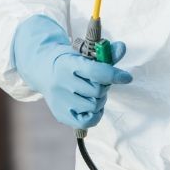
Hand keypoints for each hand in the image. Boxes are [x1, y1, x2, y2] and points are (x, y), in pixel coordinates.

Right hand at [11, 14, 132, 128]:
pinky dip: (95, 114)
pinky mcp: (61, 114)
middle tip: (100, 82)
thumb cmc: (69, 60)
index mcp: (67, 64)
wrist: (42, 70)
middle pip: (97, 91)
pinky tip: (92, 106)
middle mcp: (61, 83)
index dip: (114, 75)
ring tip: (93, 93)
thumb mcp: (84, 52)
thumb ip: (105, 52)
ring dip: (100, 100)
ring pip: (94, 106)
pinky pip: (87, 121)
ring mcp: (60, 100)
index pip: (95, 72)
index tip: (126, 77)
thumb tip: (122, 48)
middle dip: (104, 86)